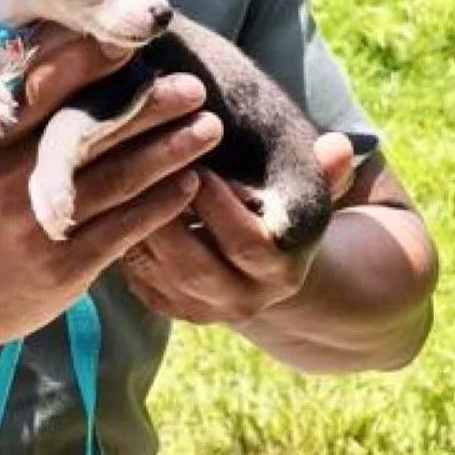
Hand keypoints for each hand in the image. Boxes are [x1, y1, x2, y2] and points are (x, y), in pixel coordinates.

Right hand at [0, 28, 220, 368]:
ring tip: (207, 128)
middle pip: (92, 132)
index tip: (129, 42)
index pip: (39, 91)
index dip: (85, 63)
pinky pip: (125, 228)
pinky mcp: (64, 267)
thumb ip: (3, 121)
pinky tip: (189, 185)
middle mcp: (10, 181)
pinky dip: (161, 204)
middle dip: (148, 106)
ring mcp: (39, 225)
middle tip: (192, 86)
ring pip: (119, 178)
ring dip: (170, 151)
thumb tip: (58, 67)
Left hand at [119, 132, 355, 327]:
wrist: (262, 265)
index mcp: (280, 272)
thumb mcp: (304, 194)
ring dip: (136, 226)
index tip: (196, 165)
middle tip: (146, 171)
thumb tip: (340, 145)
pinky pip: (137, 277)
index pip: (245, 243)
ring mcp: (201, 309)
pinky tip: (115, 203)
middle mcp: (242, 301)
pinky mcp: (168, 306)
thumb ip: (324, 172)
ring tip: (124, 181)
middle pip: (192, 265)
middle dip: (166, 216)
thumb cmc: (281, 211)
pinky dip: (124, 240)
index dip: (218, 205)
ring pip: (156, 271)